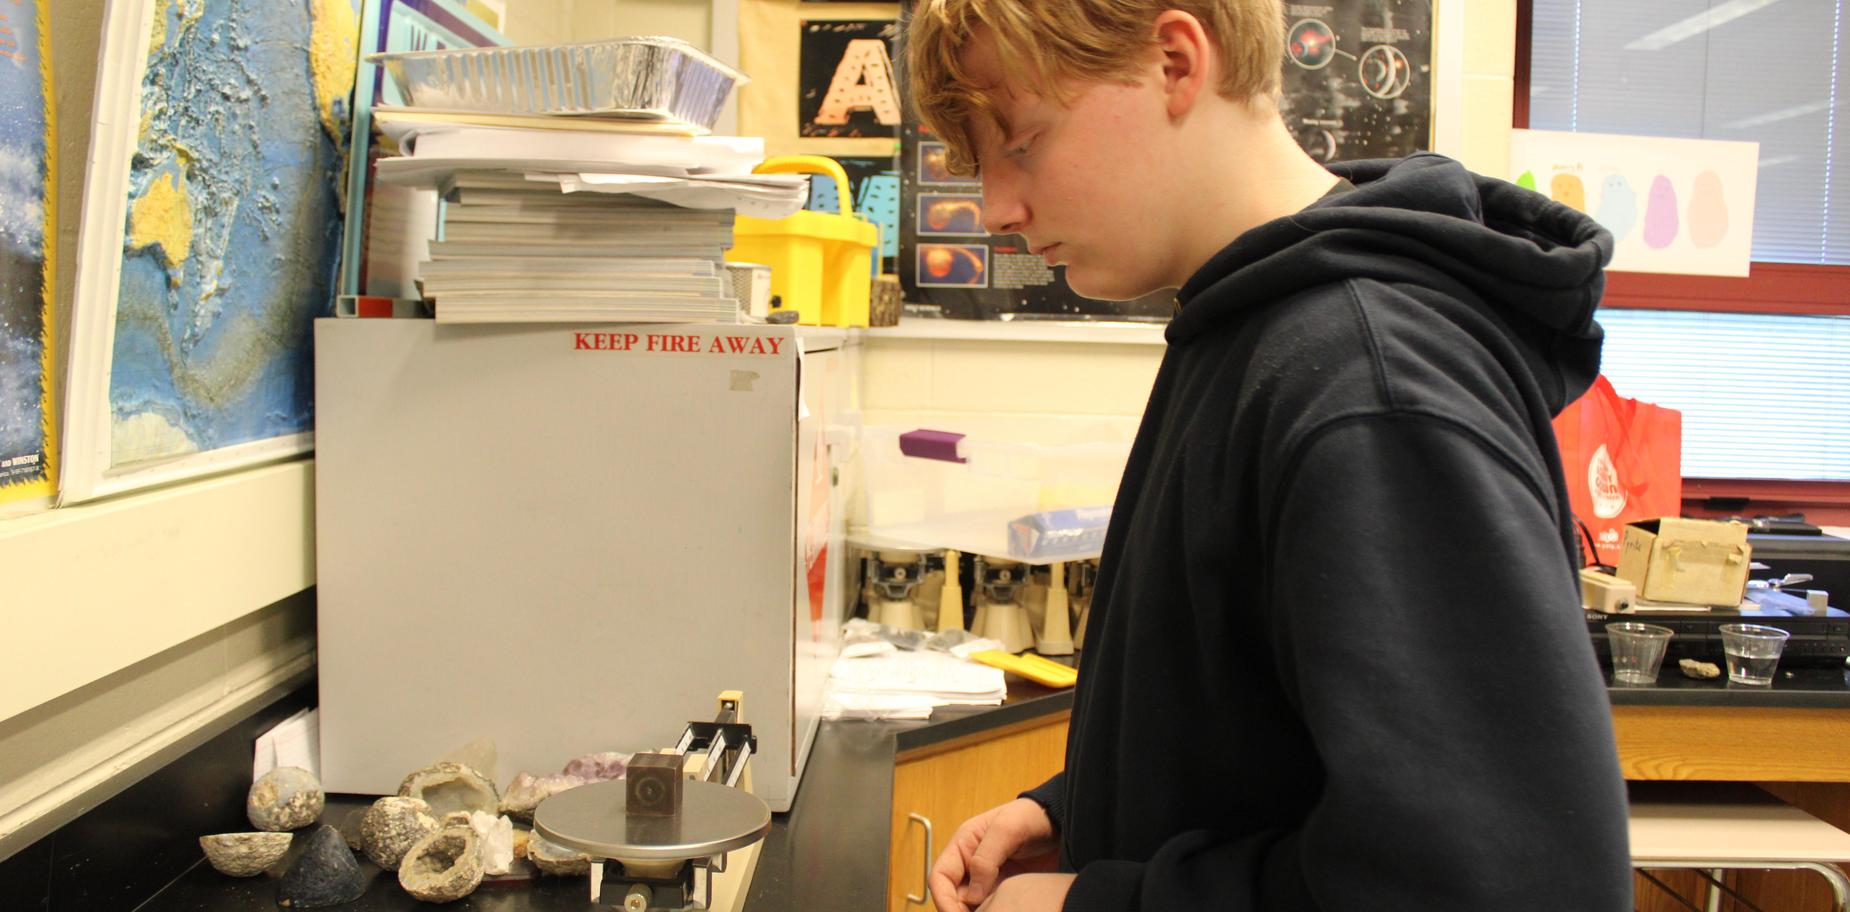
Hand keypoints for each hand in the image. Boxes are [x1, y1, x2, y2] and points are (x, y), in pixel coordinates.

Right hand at [930, 798, 1059, 911]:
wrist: (1061, 823)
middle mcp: (970, 865)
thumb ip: (985, 859)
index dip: (942, 899)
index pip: (940, 877)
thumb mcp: (1008, 829)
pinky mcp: (1004, 890)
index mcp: (963, 846)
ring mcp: (988, 879)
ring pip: (971, 906)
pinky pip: (991, 908)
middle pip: (952, 897)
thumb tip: (972, 894)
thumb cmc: (1032, 817)